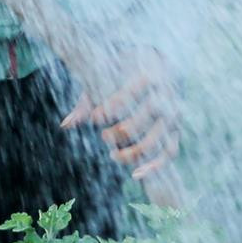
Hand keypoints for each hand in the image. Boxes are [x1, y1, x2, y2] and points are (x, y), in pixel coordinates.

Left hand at [60, 49, 179, 181]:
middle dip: (118, 133)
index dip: (110, 108)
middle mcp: (164, 98)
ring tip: (113, 155)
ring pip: (154, 142)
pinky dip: (154, 166)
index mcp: (149, 78)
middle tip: (103, 136)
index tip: (95, 117)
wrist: (166, 68)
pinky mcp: (175, 131)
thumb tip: (65, 125)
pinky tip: (135, 174)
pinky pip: (169, 152)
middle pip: (141, 121)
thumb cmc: (128, 74)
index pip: (130, 94)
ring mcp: (172, 117)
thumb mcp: (107, 80)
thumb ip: (87, 102)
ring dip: (132, 153)